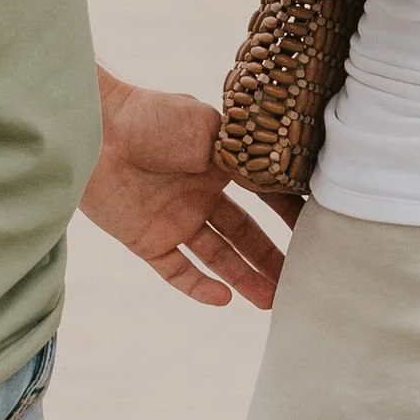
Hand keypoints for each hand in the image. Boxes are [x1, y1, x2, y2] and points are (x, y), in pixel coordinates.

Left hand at [80, 65, 285, 306]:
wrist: (98, 129)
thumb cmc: (155, 118)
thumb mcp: (215, 131)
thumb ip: (248, 156)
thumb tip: (290, 174)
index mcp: (219, 163)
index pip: (262, 196)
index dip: (289, 215)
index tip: (320, 232)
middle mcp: (199, 194)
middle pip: (243, 233)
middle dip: (271, 258)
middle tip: (303, 281)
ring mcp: (173, 219)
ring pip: (217, 257)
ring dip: (244, 278)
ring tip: (273, 301)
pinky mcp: (146, 239)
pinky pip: (177, 270)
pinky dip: (199, 287)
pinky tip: (225, 299)